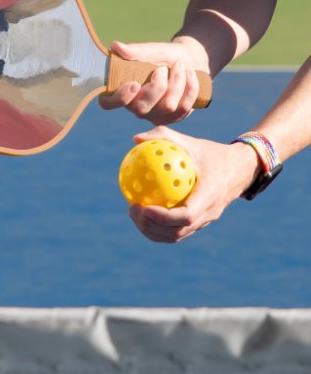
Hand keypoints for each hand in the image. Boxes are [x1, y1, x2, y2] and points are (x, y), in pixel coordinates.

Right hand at [99, 39, 207, 124]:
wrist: (191, 60)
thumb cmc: (165, 56)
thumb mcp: (151, 51)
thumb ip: (134, 51)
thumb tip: (115, 46)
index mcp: (123, 90)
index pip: (108, 103)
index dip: (119, 98)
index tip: (134, 83)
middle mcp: (135, 107)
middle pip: (141, 109)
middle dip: (157, 86)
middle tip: (163, 68)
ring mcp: (154, 115)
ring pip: (166, 107)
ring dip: (177, 82)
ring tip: (179, 67)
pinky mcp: (173, 118)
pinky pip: (183, 108)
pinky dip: (189, 87)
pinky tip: (190, 75)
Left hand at [127, 126, 260, 242]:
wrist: (240, 169)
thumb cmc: (212, 153)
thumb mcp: (191, 142)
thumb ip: (164, 137)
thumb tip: (135, 139)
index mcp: (210, 195)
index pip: (186, 216)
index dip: (163, 217)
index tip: (143, 207)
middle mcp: (209, 213)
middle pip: (177, 232)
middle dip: (151, 226)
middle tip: (132, 209)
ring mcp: (205, 221)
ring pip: (176, 236)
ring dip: (152, 230)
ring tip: (133, 213)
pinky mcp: (200, 223)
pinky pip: (177, 231)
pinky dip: (158, 227)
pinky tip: (142, 212)